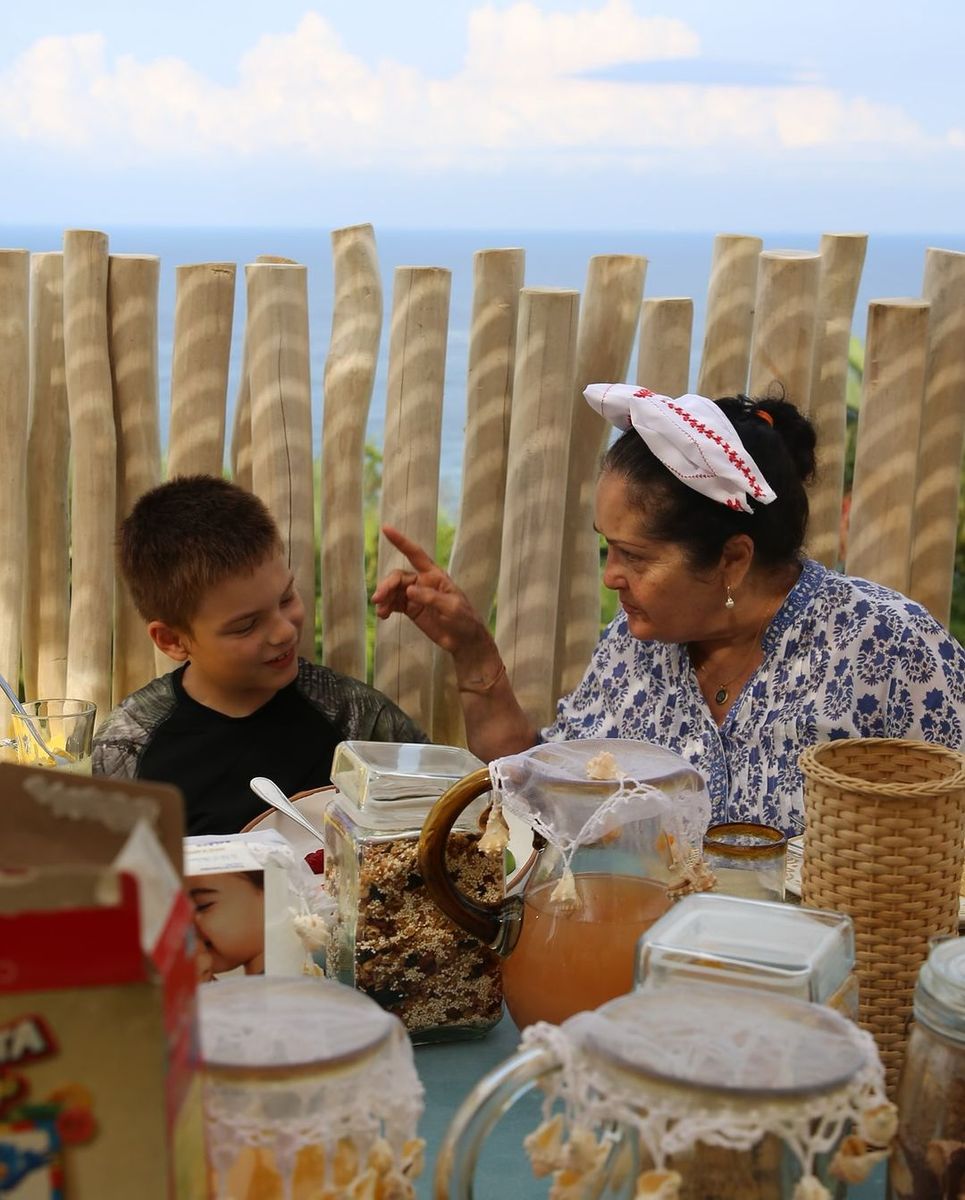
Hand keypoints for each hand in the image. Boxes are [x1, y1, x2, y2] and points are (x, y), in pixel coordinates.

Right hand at [371, 526, 492, 660]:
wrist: (464, 641)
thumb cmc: (464, 619)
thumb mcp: (451, 607)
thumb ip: (430, 597)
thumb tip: (408, 590)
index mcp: (435, 575)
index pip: (415, 554)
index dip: (401, 541)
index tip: (385, 528)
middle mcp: (423, 582)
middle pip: (398, 576)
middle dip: (386, 585)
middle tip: (378, 598)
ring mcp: (415, 595)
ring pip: (393, 590)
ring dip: (384, 598)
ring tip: (381, 611)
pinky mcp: (411, 609)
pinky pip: (393, 603)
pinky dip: (386, 607)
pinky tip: (383, 615)